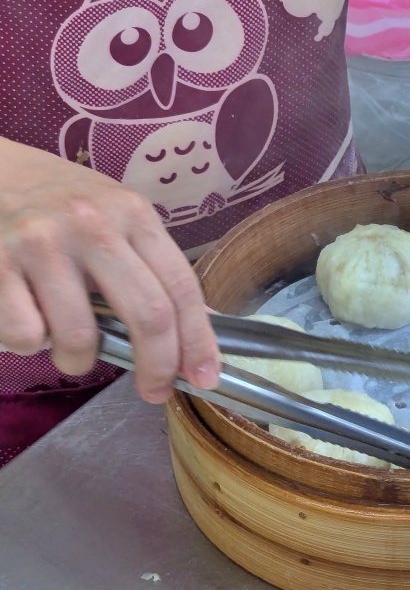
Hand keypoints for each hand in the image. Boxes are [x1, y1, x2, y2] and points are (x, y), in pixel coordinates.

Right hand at [0, 139, 219, 402]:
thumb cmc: (54, 200)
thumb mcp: (114, 214)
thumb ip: (150, 265)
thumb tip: (202, 326)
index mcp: (132, 213)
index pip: (182, 286)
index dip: (199, 340)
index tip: (205, 376)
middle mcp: (92, 225)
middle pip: (147, 314)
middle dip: (156, 366)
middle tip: (154, 390)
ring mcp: (41, 244)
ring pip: (79, 337)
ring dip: (78, 360)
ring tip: (69, 347)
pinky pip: (25, 335)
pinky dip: (26, 344)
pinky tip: (24, 318)